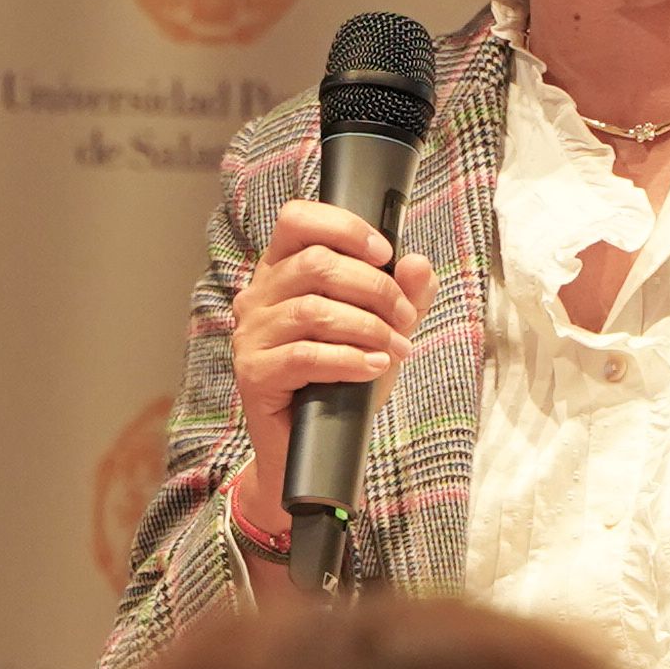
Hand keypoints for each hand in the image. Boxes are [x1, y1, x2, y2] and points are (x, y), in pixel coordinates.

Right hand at [227, 202, 432, 545]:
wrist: (311, 449)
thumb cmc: (342, 381)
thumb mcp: (382, 330)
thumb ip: (404, 296)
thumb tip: (418, 264)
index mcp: (282, 270)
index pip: (297, 219)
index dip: (344, 226)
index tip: (385, 252)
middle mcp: (258, 295)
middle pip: (316, 263)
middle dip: (374, 287)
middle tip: (405, 317)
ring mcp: (250, 335)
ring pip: (313, 310)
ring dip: (368, 327)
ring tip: (396, 349)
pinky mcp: (253, 373)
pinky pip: (306, 355)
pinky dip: (349, 359)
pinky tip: (374, 368)